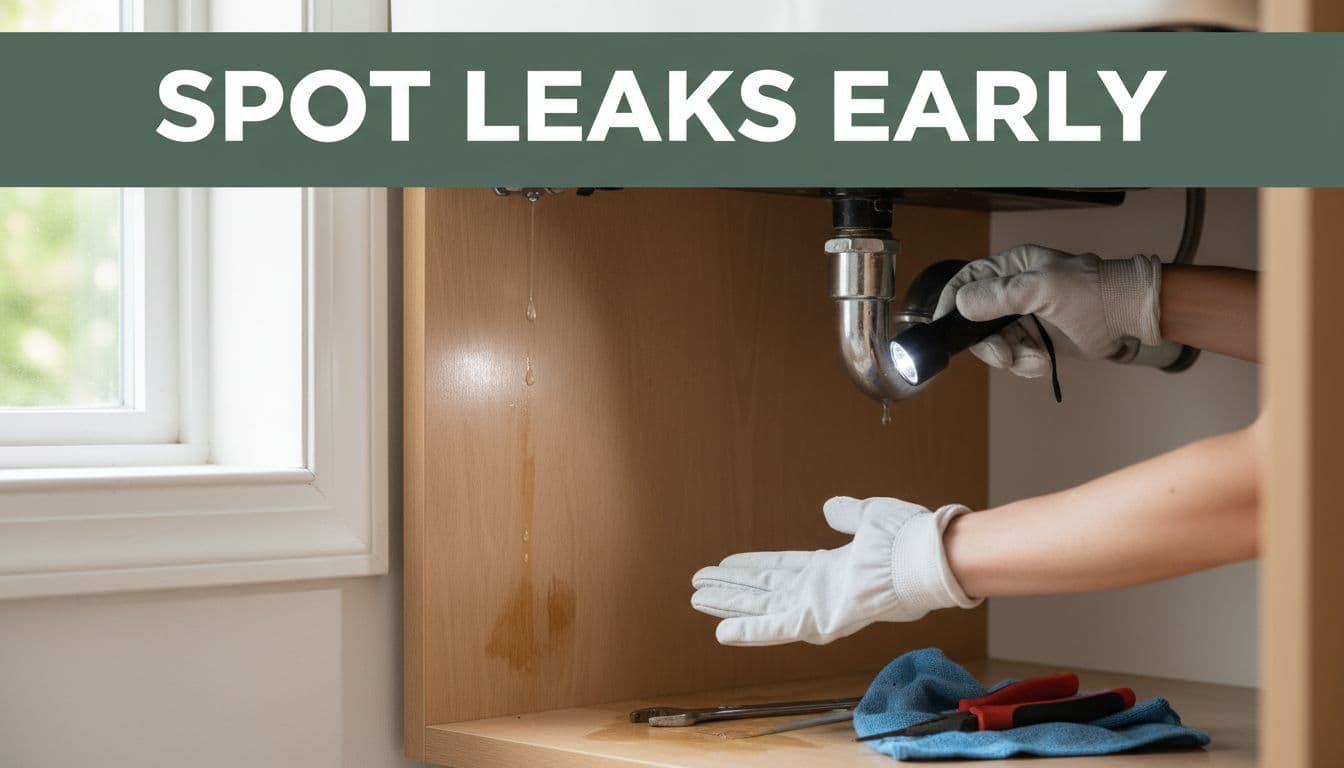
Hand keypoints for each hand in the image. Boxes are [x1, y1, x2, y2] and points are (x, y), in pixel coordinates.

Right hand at [690, 496, 979, 645]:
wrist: (922, 558)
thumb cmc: (903, 539)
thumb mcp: (869, 517)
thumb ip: (847, 514)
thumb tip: (831, 507)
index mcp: (827, 567)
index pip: (778, 568)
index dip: (749, 566)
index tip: (723, 562)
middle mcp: (817, 590)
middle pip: (761, 589)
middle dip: (729, 587)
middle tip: (698, 584)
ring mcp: (816, 607)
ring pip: (760, 607)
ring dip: (728, 605)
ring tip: (698, 599)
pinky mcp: (819, 622)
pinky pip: (776, 628)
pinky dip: (750, 631)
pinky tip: (722, 631)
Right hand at [934, 244, 1162, 377]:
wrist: (1126, 316)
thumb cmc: (1091, 293)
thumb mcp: (1043, 288)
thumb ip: (1001, 294)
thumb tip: (961, 302)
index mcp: (1012, 268)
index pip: (968, 281)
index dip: (951, 302)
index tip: (942, 325)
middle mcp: (1012, 292)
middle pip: (975, 321)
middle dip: (987, 343)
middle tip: (1003, 356)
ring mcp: (1022, 318)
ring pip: (994, 344)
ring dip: (1012, 357)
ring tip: (1036, 358)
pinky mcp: (1034, 340)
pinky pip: (1014, 358)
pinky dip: (1025, 364)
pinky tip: (1042, 362)